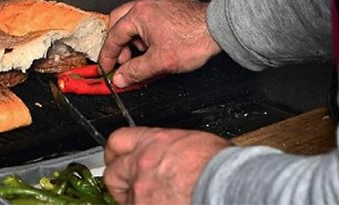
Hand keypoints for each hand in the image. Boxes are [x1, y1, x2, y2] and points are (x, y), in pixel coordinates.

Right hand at [98, 0, 220, 87]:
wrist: (220, 29)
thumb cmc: (194, 39)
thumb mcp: (160, 62)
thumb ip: (136, 71)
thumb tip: (120, 78)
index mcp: (139, 14)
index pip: (114, 36)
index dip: (108, 55)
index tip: (106, 67)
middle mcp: (146, 5)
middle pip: (119, 23)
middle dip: (118, 44)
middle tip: (122, 62)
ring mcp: (158, 4)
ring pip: (134, 21)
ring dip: (133, 40)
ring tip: (143, 57)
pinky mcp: (169, 7)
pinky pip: (148, 19)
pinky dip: (145, 34)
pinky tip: (155, 47)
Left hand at [103, 127, 230, 204]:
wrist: (226, 186)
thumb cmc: (219, 167)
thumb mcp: (195, 142)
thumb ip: (174, 148)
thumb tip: (178, 154)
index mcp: (153, 143)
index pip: (118, 141)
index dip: (117, 153)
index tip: (118, 160)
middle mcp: (140, 166)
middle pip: (112, 173)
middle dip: (120, 182)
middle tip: (130, 188)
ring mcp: (140, 193)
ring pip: (125, 199)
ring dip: (137, 201)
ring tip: (156, 200)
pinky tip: (167, 204)